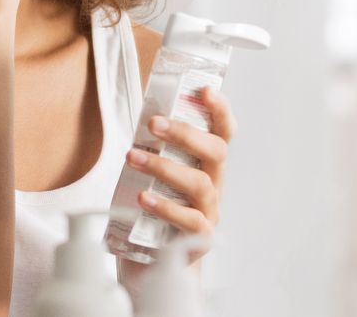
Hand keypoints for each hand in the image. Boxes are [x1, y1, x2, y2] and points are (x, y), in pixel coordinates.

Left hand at [124, 87, 235, 263]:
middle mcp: (214, 185)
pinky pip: (190, 220)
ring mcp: (209, 212)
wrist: (152, 265)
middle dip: (185, 133)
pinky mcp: (198, 239)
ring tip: (134, 158)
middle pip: (216, 152)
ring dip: (164, 167)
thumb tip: (138, 119)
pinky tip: (144, 198)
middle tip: (153, 124)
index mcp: (208, 165)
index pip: (223, 132)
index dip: (220, 111)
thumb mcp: (154, 176)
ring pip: (200, 183)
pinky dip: (166, 207)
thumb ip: (153, 151)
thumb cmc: (153, 212)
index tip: (205, 91)